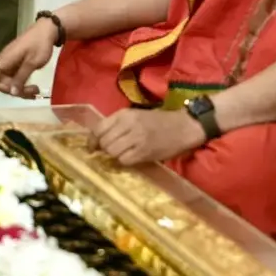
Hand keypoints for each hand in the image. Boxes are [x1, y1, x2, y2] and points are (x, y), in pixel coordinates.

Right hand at [0, 17, 56, 97]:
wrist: (46, 30)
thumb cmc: (39, 44)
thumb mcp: (32, 62)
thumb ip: (21, 78)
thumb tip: (11, 92)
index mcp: (4, 60)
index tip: (11, 89)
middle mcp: (4, 63)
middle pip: (1, 82)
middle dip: (15, 90)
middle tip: (32, 91)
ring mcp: (10, 64)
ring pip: (9, 82)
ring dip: (21, 89)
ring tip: (36, 90)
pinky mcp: (16, 65)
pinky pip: (16, 79)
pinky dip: (23, 85)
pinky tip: (34, 88)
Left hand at [91, 108, 206, 165]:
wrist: (183, 127)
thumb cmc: (158, 121)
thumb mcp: (135, 115)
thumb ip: (117, 124)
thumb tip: (98, 137)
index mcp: (124, 114)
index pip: (99, 128)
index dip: (92, 140)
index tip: (91, 146)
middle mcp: (128, 125)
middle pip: (104, 142)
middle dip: (103, 148)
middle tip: (109, 151)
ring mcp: (137, 139)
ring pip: (112, 152)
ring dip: (113, 155)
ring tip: (121, 153)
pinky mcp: (145, 152)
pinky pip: (125, 160)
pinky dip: (123, 161)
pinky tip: (129, 158)